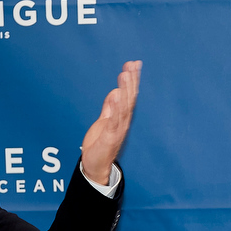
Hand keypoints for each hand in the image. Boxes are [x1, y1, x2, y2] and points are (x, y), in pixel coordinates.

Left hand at [80, 60, 141, 185]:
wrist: (96, 166)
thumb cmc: (100, 145)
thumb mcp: (104, 121)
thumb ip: (110, 107)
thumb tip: (116, 92)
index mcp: (122, 117)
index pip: (129, 95)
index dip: (132, 80)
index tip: (134, 64)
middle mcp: (123, 122)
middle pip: (129, 98)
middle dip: (131, 81)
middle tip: (132, 65)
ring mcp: (118, 129)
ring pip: (124, 107)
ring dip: (125, 90)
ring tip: (125, 75)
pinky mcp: (110, 137)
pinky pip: (114, 120)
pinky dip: (115, 108)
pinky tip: (115, 95)